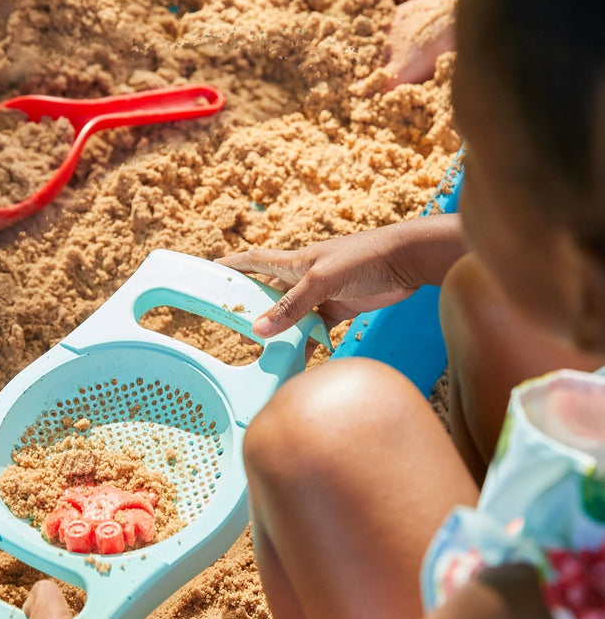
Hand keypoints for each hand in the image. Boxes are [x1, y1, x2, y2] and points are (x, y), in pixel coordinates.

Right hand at [217, 226, 428, 338]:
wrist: (407, 261)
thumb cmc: (364, 258)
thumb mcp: (322, 281)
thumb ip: (292, 307)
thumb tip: (258, 330)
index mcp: (294, 263)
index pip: (254, 261)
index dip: (233, 266)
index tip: (211, 271)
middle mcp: (303, 278)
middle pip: (269, 294)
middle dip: (252, 310)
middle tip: (234, 330)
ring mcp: (321, 295)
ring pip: (291, 316)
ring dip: (278, 332)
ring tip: (260, 352)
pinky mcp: (340, 309)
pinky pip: (315, 330)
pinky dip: (306, 344)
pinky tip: (296, 361)